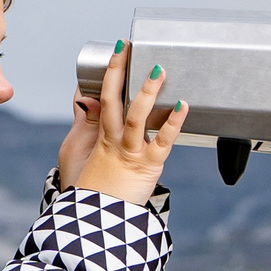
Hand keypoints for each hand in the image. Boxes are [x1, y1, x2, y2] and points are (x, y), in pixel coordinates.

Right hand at [64, 43, 183, 204]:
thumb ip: (91, 129)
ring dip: (147, 91)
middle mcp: (113, 140)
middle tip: (127, 47)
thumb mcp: (88, 159)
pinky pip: (162, 142)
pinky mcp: (147, 166)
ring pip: (136, 116)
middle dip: (119, 71)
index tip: (118, 51)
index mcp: (101, 137)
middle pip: (113, 99)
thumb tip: (89, 101)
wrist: (97, 222)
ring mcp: (130, 152)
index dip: (110, 72)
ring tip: (158, 69)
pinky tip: (182, 106)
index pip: (101, 97)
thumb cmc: (97, 193)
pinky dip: (173, 123)